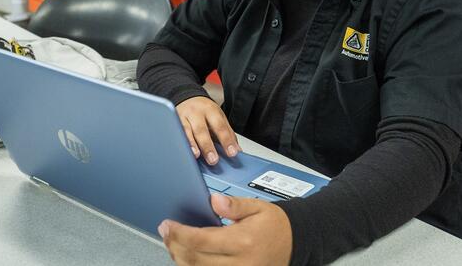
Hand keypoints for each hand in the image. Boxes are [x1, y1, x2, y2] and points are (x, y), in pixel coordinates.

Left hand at [159, 194, 292, 265]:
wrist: (295, 243)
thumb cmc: (276, 225)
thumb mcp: (258, 207)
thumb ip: (234, 205)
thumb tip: (214, 201)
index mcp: (242, 241)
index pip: (200, 241)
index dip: (179, 234)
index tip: (167, 225)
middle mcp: (239, 263)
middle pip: (194, 261)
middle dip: (174, 246)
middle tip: (165, 233)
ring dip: (180, 259)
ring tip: (173, 244)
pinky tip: (188, 258)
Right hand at [176, 96, 239, 164]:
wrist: (187, 96)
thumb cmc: (204, 110)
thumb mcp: (218, 116)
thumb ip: (227, 133)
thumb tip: (237, 149)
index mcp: (211, 110)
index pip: (220, 126)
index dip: (226, 140)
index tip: (232, 153)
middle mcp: (196, 113)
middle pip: (202, 130)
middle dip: (207, 146)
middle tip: (213, 160)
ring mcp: (183, 117)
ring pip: (186, 131)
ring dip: (191, 144)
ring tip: (196, 155)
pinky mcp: (173, 122)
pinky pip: (176, 133)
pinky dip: (180, 143)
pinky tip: (183, 151)